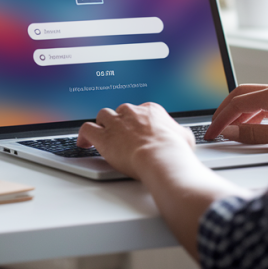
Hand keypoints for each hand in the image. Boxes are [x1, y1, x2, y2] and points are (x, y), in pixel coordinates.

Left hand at [77, 103, 196, 179]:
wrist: (161, 158)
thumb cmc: (174, 151)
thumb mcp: (184, 137)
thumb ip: (179, 133)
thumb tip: (182, 135)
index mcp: (151, 110)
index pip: (139, 110)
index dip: (136, 121)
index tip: (135, 130)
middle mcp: (131, 113)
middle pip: (120, 112)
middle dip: (119, 122)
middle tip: (120, 134)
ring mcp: (116, 123)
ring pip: (102, 116)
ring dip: (102, 125)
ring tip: (101, 135)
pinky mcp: (103, 137)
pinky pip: (87, 129)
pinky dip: (83, 136)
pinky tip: (83, 143)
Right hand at [205, 83, 267, 148]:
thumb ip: (253, 134)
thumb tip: (229, 132)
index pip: (237, 102)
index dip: (221, 118)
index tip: (212, 132)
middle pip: (241, 94)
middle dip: (225, 111)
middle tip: (214, 127)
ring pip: (252, 99)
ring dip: (238, 114)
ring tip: (229, 130)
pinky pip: (264, 104)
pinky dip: (251, 115)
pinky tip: (250, 128)